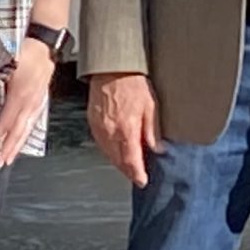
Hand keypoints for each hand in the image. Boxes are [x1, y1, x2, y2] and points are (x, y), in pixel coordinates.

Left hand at [0, 39, 55, 166]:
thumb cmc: (24, 52)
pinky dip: (25, 135)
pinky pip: (32, 123)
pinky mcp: (40, 102)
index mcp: (20, 96)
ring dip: (17, 146)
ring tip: (10, 158)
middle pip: (18, 132)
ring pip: (27, 130)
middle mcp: (30, 103)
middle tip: (0, 163)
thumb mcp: (5, 64)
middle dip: (8, 149)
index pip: (4, 123)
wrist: (43, 46)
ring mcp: (37, 103)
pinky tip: (21, 140)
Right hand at [85, 71, 162, 187]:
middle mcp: (110, 133)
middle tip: (137, 175)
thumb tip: (157, 148)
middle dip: (128, 171)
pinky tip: (116, 150)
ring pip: (108, 154)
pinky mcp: (92, 123)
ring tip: (128, 165)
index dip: (137, 174)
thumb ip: (152, 131)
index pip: (131, 161)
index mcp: (127, 131)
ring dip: (118, 162)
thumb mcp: (151, 107)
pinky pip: (101, 144)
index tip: (142, 181)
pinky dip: (109, 151)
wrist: (111, 68)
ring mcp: (99, 129)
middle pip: (118, 161)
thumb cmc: (132, 84)